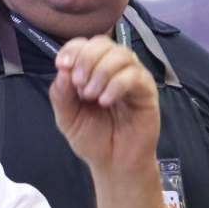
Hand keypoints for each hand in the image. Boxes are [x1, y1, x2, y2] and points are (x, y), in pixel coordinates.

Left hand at [49, 36, 159, 176]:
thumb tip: (62, 69)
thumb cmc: (92, 138)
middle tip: (79, 85)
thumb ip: (61, 94)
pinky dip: (117, 84)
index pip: (84, 45)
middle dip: (86, 60)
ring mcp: (132, 77)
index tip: (61, 65)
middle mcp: (112, 69)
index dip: (72, 49)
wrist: (114, 164)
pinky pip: (135, 76)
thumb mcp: (67, 118)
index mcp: (91, 71)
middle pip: (102, 43)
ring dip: (101, 72)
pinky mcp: (147, 91)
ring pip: (121, 54)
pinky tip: (105, 101)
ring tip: (91, 96)